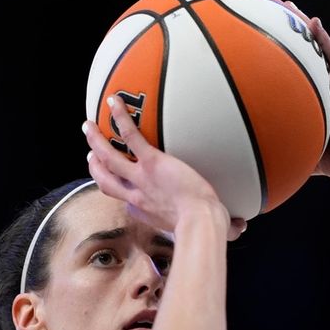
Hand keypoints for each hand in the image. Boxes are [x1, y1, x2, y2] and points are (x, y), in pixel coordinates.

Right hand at [83, 96, 246, 240]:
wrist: (200, 221)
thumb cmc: (207, 227)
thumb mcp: (210, 227)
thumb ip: (226, 226)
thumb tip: (243, 227)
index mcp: (147, 211)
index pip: (127, 202)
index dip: (119, 193)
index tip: (118, 184)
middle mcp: (137, 195)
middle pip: (106, 181)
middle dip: (95, 167)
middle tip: (90, 153)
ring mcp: (140, 178)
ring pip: (108, 158)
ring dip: (96, 141)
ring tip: (87, 126)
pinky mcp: (151, 162)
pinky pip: (130, 136)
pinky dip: (120, 118)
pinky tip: (115, 102)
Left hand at [285, 1, 329, 182]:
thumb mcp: (312, 153)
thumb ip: (294, 149)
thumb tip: (269, 159)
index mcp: (323, 102)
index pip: (303, 74)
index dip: (289, 58)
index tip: (269, 45)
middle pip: (310, 55)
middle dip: (294, 35)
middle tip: (275, 15)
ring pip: (322, 51)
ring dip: (307, 29)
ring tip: (290, 8)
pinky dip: (324, 41)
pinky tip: (313, 24)